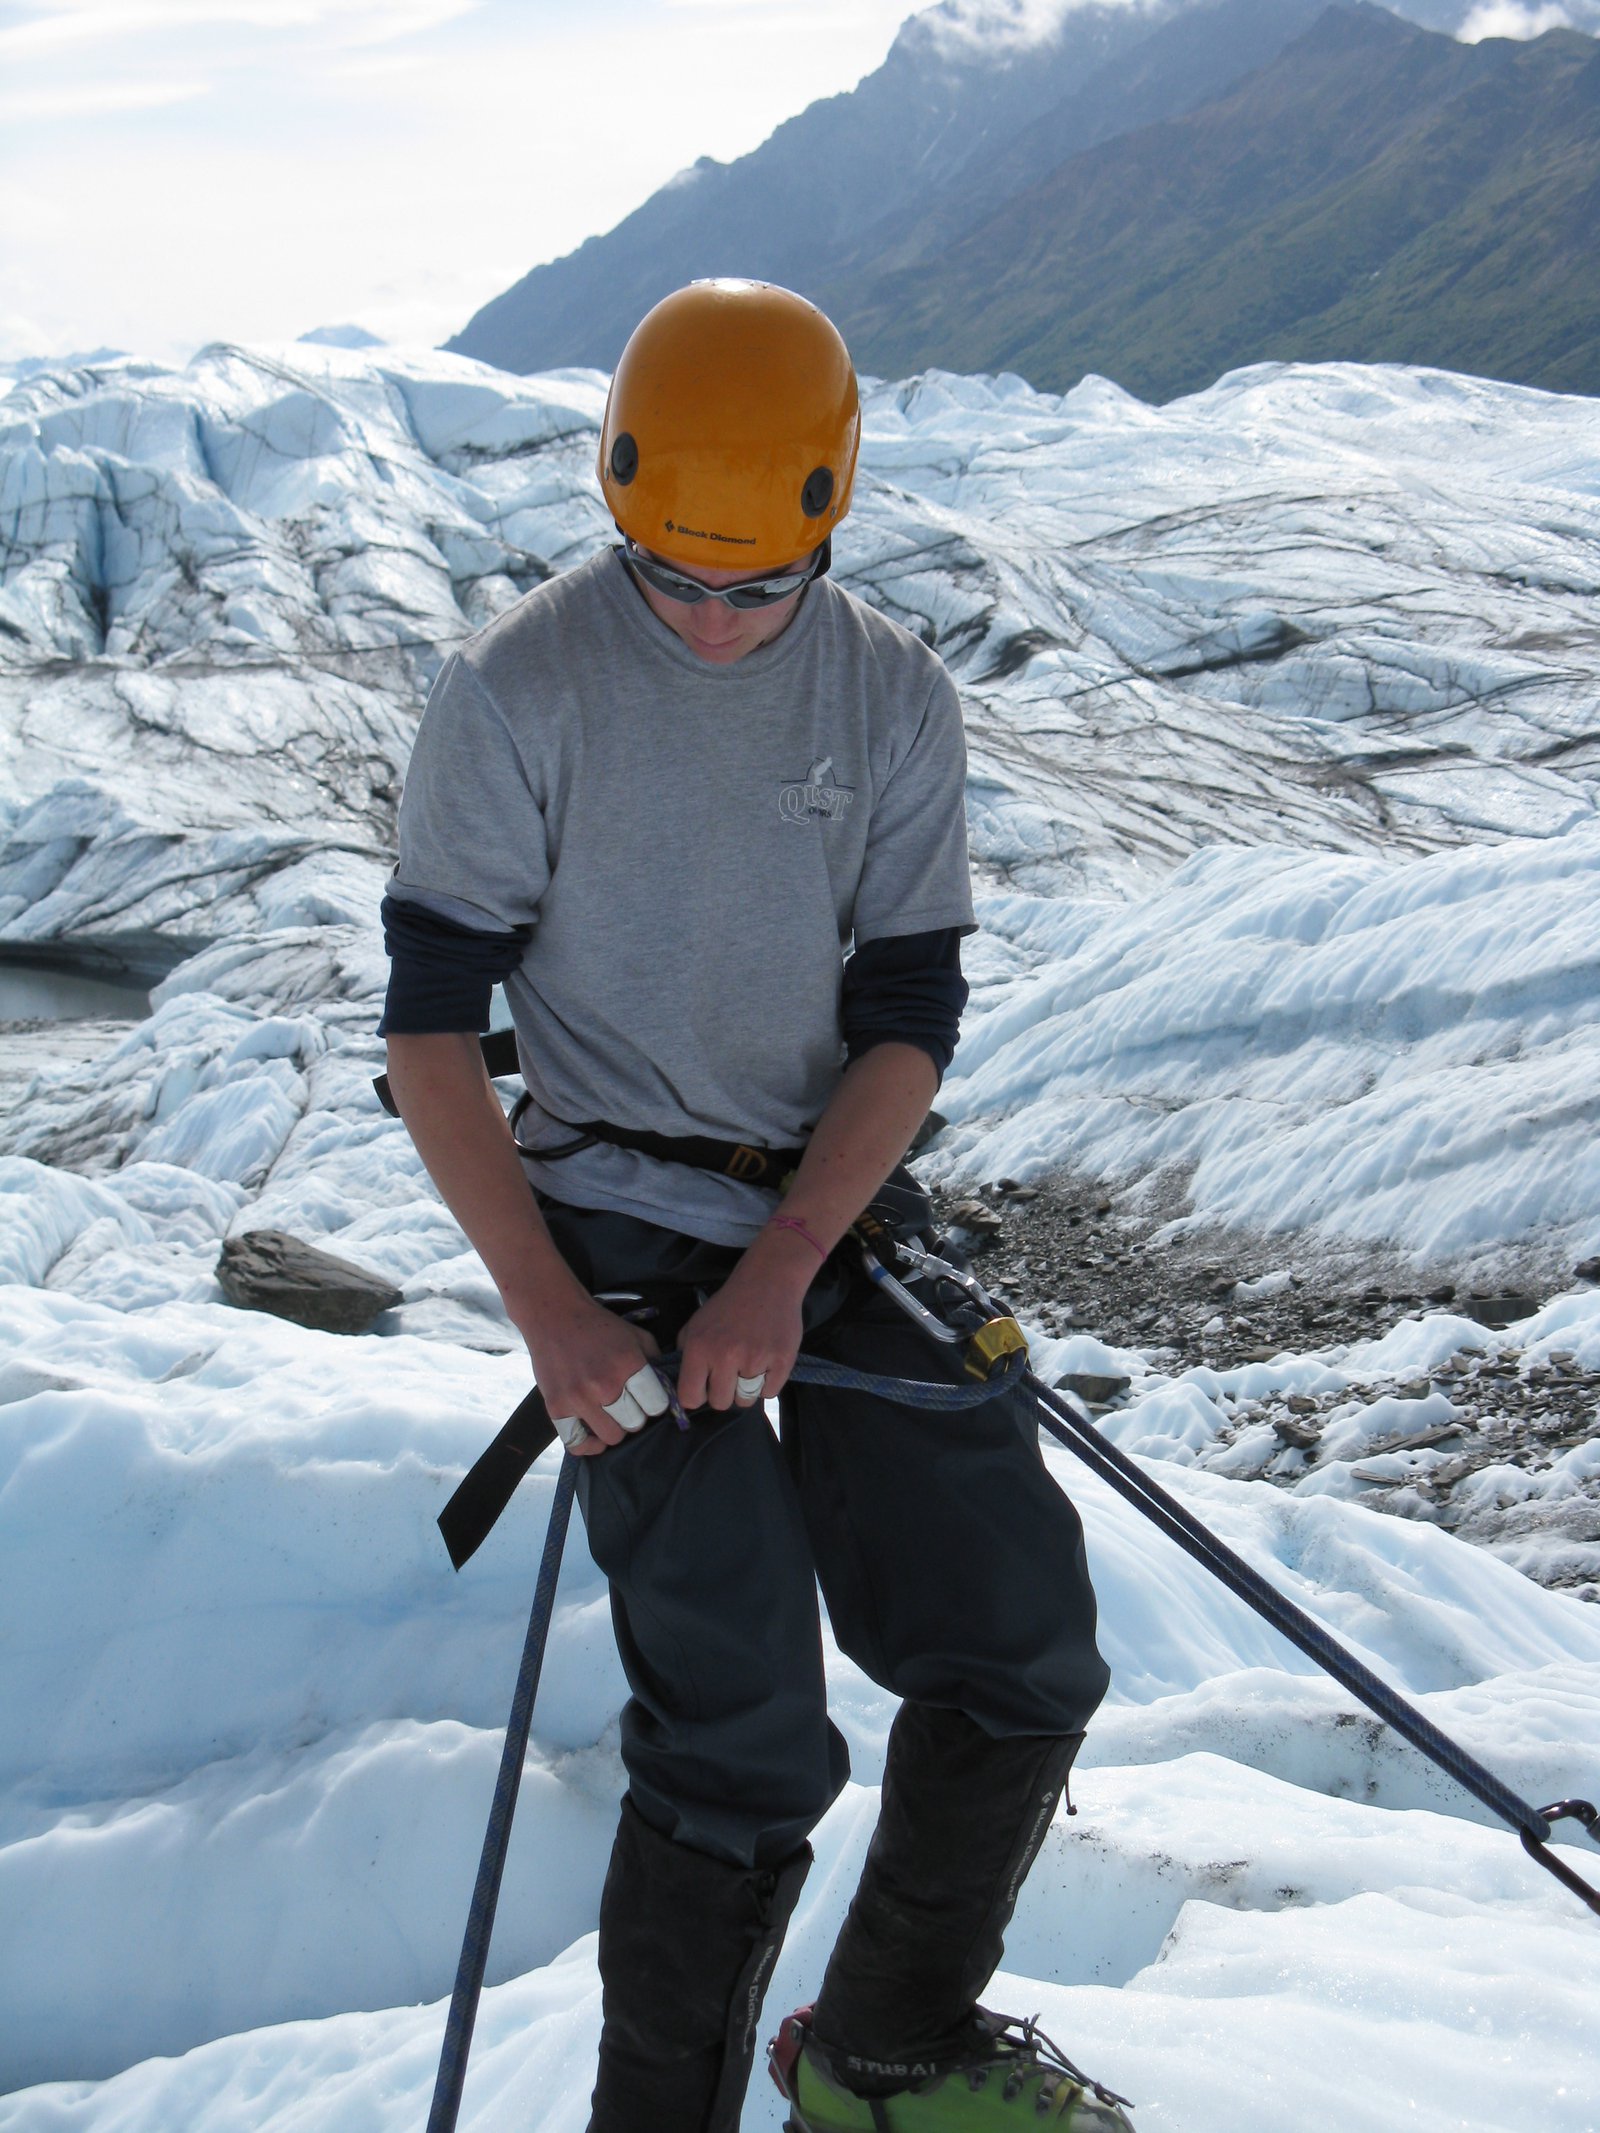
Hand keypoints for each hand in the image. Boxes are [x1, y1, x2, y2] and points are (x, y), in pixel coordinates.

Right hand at [513, 1281, 667, 1457]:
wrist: (554, 1316)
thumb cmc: (598, 1326)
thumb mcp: (635, 1335)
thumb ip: (654, 1360)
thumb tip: (668, 1387)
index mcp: (628, 1364)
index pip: (657, 1405)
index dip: (655, 1403)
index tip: (647, 1398)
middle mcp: (604, 1385)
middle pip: (635, 1424)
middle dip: (635, 1415)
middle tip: (627, 1404)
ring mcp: (579, 1399)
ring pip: (612, 1437)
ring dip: (614, 1427)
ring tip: (609, 1413)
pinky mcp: (556, 1408)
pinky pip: (578, 1444)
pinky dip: (589, 1445)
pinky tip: (594, 1433)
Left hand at [676, 1241, 808, 1412]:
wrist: (768, 1282)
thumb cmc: (729, 1305)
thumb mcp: (695, 1324)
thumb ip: (684, 1355)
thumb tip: (683, 1387)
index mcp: (699, 1347)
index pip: (690, 1398)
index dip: (698, 1395)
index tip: (705, 1387)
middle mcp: (725, 1356)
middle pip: (720, 1403)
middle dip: (724, 1392)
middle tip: (731, 1373)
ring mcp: (755, 1359)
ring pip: (745, 1400)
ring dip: (746, 1389)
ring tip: (749, 1365)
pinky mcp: (781, 1361)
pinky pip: (769, 1393)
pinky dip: (768, 1383)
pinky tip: (766, 1361)